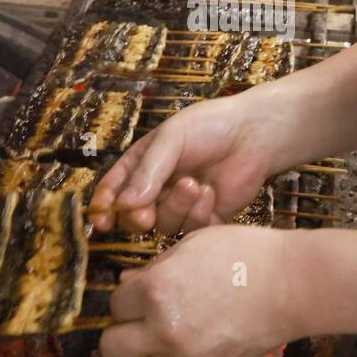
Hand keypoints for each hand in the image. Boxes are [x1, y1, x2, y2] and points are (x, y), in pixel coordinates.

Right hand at [88, 93, 280, 235]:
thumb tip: (123, 206)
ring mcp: (181, 205)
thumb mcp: (172, 139)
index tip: (102, 220)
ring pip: (164, 224)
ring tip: (195, 184)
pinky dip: (199, 213)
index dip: (103, 206)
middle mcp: (157, 188)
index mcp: (141, 164)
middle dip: (137, 218)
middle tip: (145, 216)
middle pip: (133, 216)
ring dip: (176, 208)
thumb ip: (147, 172)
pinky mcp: (205, 218)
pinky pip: (192, 229)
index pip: (112, 190)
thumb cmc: (210, 126)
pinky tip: (211, 191)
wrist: (254, 134)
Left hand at [99, 225, 299, 356]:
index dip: (128, 295)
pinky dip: (187, 348)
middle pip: (112, 349)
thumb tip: (127, 285)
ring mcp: (186, 356)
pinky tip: (212, 325)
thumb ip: (154, 270)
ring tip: (191, 315)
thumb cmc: (243, 254)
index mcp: (155, 293)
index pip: (115, 304)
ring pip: (150, 356)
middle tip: (140, 319)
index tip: (142, 290)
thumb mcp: (191, 246)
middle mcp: (163, 331)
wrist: (293, 286)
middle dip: (120, 333)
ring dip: (158, 340)